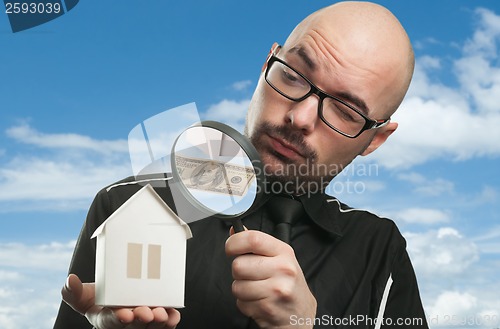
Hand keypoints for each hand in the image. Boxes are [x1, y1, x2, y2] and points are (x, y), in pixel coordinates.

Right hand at [61, 274, 179, 328]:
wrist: (118, 298)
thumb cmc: (100, 299)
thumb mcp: (84, 296)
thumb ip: (74, 292)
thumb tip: (70, 279)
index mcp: (105, 319)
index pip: (112, 320)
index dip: (118, 318)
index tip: (125, 314)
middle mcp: (125, 323)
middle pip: (135, 324)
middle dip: (141, 319)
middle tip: (148, 313)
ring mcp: (142, 323)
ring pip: (151, 325)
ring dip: (158, 321)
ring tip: (163, 314)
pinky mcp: (156, 320)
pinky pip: (165, 325)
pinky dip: (171, 320)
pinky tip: (174, 316)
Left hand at [225, 229, 316, 328]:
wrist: (301, 313)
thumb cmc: (288, 283)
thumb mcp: (279, 258)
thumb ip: (257, 244)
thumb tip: (235, 230)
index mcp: (284, 252)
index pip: (253, 239)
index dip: (234, 242)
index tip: (230, 248)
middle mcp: (282, 269)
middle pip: (239, 265)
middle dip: (238, 272)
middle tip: (250, 274)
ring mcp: (276, 290)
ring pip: (237, 286)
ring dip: (241, 290)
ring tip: (256, 290)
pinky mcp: (267, 308)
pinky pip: (241, 303)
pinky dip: (245, 304)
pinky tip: (259, 301)